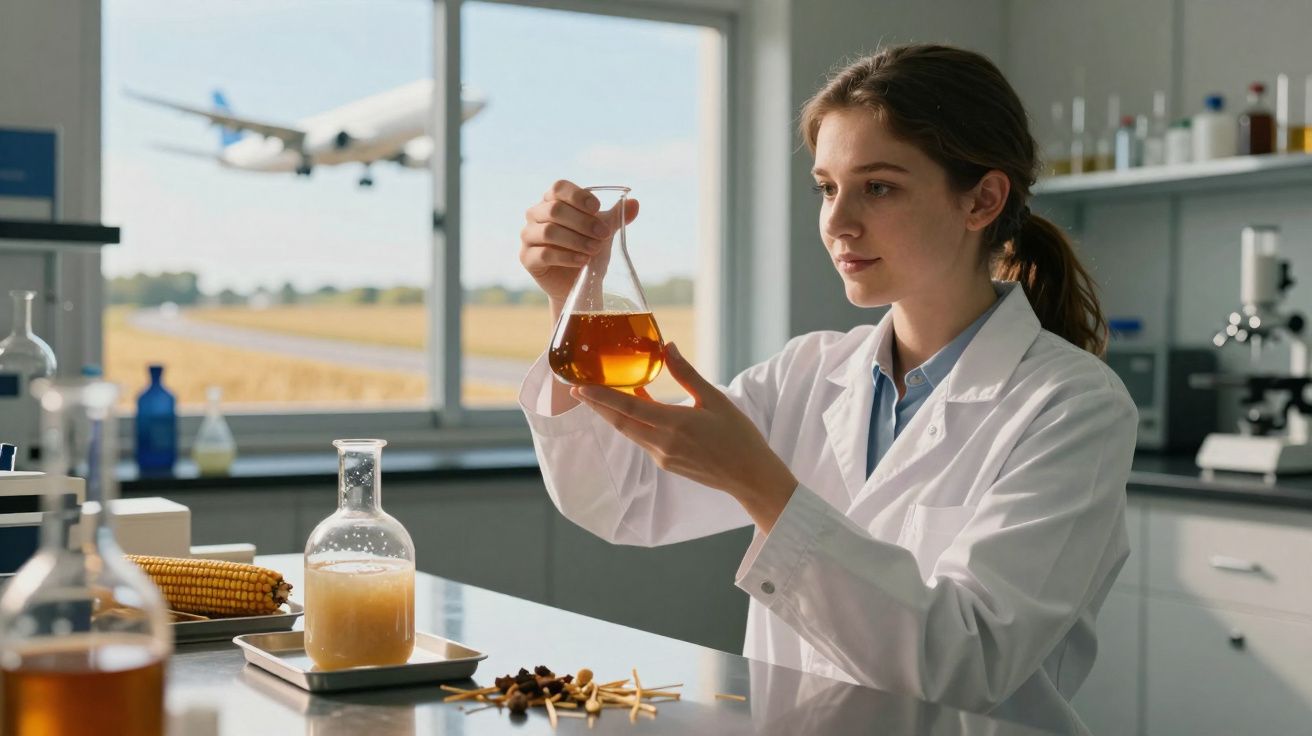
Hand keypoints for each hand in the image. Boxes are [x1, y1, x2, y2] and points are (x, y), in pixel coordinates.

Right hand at [520, 179, 639, 304]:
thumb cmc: (588, 250)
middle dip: (583, 222)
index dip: (578, 196)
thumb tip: (635, 202)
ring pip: (548, 231)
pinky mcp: (527, 258)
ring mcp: (528, 236)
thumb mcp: (604, 231)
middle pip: (554, 210)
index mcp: (551, 201)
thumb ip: (616, 217)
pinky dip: (566, 257)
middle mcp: (535, 215)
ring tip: (595, 249)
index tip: (598, 208)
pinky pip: (544, 254)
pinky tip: (583, 261)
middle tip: (604, 234)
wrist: (579, 283)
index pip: (559, 188)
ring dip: (576, 240)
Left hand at [571, 343, 798, 532]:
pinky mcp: (667, 464)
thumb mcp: (715, 399)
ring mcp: (663, 457)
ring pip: (630, 432)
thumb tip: (668, 347)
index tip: (579, 388)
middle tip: (578, 390)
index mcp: (675, 424)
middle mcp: (663, 443)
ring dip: (615, 415)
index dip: (601, 398)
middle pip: (620, 422)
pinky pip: (643, 440)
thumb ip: (687, 373)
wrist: (750, 476)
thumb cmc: (739, 435)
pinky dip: (634, 424)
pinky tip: (637, 409)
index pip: (628, 407)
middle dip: (597, 406)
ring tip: (601, 396)